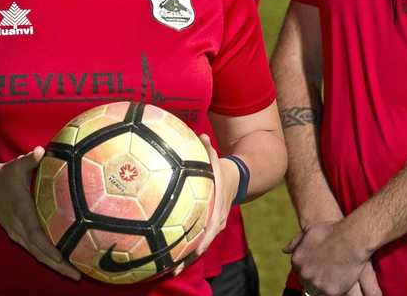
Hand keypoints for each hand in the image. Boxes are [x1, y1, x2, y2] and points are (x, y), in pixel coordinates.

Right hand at [0, 146, 81, 280]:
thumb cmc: (5, 176)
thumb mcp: (15, 166)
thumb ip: (28, 160)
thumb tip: (40, 150)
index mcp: (22, 214)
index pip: (36, 235)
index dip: (48, 248)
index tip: (61, 258)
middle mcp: (20, 229)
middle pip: (40, 252)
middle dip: (58, 265)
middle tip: (78, 276)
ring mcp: (19, 235)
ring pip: (39, 255)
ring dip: (56, 266)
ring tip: (76, 275)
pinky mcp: (21, 236)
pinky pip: (37, 251)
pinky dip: (50, 260)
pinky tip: (66, 265)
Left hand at [174, 135, 238, 276]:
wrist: (236, 179)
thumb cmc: (220, 170)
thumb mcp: (215, 160)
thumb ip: (207, 149)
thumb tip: (201, 135)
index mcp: (218, 207)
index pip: (212, 225)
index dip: (203, 238)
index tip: (194, 248)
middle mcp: (217, 220)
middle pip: (204, 242)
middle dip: (191, 256)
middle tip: (175, 268)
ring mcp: (213, 226)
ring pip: (200, 246)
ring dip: (187, 260)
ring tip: (171, 272)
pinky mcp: (206, 228)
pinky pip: (196, 241)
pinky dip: (185, 252)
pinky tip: (169, 261)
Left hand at [284, 220, 374, 295]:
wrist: (351, 239)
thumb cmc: (333, 232)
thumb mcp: (310, 232)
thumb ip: (296, 243)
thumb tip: (285, 250)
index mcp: (296, 260)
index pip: (300, 271)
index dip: (312, 267)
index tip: (321, 263)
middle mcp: (303, 274)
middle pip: (307, 282)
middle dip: (316, 277)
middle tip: (330, 268)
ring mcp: (315, 284)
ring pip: (317, 290)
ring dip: (324, 284)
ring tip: (336, 272)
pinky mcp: (329, 292)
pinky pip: (330, 293)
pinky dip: (336, 288)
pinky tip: (342, 277)